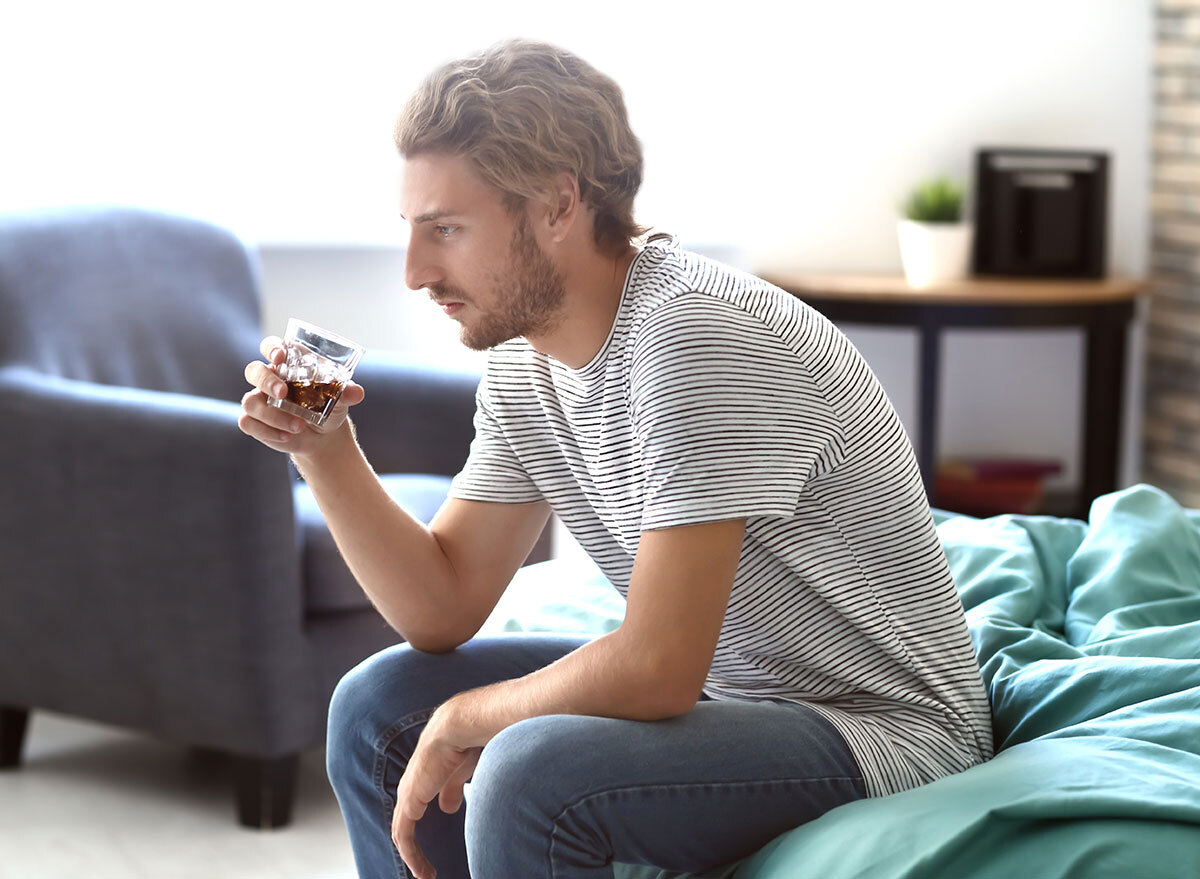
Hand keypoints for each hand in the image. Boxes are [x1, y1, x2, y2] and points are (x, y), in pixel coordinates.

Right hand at [238, 336, 364, 456]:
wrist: (324, 436)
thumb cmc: (329, 406)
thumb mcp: (340, 398)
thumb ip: (346, 392)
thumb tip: (357, 392)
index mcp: (288, 364)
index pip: (271, 346)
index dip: (271, 348)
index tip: (280, 356)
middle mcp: (269, 379)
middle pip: (253, 371)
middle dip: (266, 381)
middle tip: (283, 392)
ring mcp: (259, 400)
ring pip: (250, 401)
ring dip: (273, 415)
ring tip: (299, 427)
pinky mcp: (255, 420)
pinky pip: (248, 423)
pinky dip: (267, 431)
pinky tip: (286, 436)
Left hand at [392, 706, 482, 878]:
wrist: (457, 729)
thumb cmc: (463, 743)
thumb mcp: (459, 773)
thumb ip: (452, 790)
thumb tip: (449, 807)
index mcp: (421, 781)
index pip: (412, 812)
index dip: (419, 833)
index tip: (431, 850)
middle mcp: (410, 789)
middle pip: (404, 827)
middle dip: (413, 851)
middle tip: (426, 870)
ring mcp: (407, 796)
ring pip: (402, 835)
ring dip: (413, 857)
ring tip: (426, 875)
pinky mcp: (409, 802)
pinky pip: (404, 836)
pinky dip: (411, 855)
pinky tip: (422, 868)